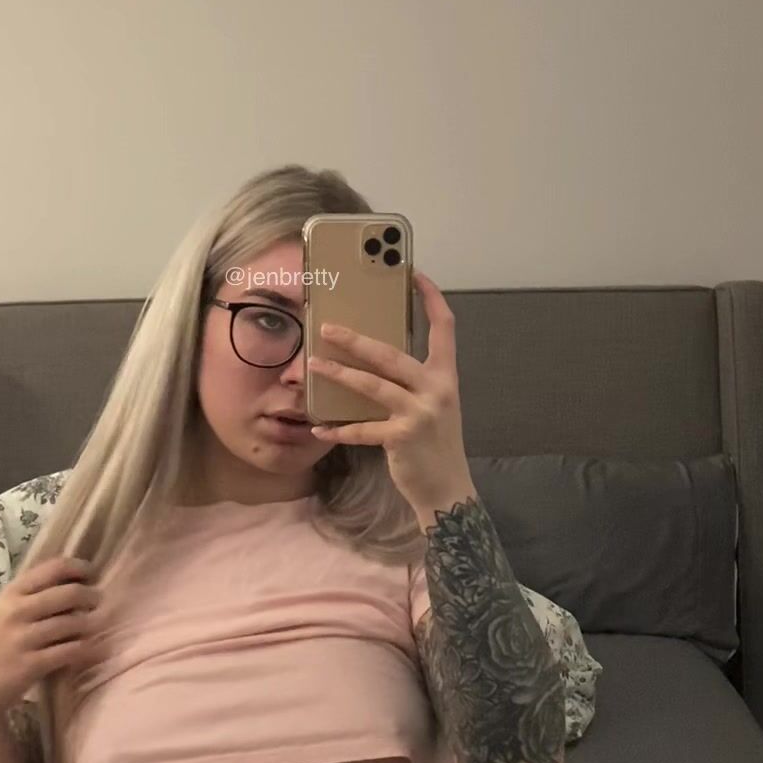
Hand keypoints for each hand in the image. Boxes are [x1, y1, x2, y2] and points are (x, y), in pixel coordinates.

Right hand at [0, 557, 101, 721]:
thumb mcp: (4, 611)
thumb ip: (31, 594)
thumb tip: (73, 580)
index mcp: (11, 593)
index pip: (53, 568)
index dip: (79, 568)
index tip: (91, 575)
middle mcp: (16, 611)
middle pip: (69, 593)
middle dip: (91, 596)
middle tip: (97, 601)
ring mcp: (23, 638)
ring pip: (72, 622)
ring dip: (91, 623)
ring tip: (94, 625)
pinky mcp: (31, 664)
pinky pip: (70, 651)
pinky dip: (87, 648)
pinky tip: (93, 648)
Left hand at [306, 270, 476, 523]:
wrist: (448, 488)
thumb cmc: (435, 443)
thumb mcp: (435, 405)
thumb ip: (414, 381)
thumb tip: (376, 357)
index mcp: (445, 376)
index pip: (444, 327)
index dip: (431, 298)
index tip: (415, 274)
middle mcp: (436, 389)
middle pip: (392, 354)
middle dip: (356, 340)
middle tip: (327, 327)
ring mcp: (420, 413)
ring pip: (373, 385)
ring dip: (339, 374)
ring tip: (314, 365)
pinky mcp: (402, 438)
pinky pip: (363, 429)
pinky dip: (339, 430)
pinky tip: (319, 427)